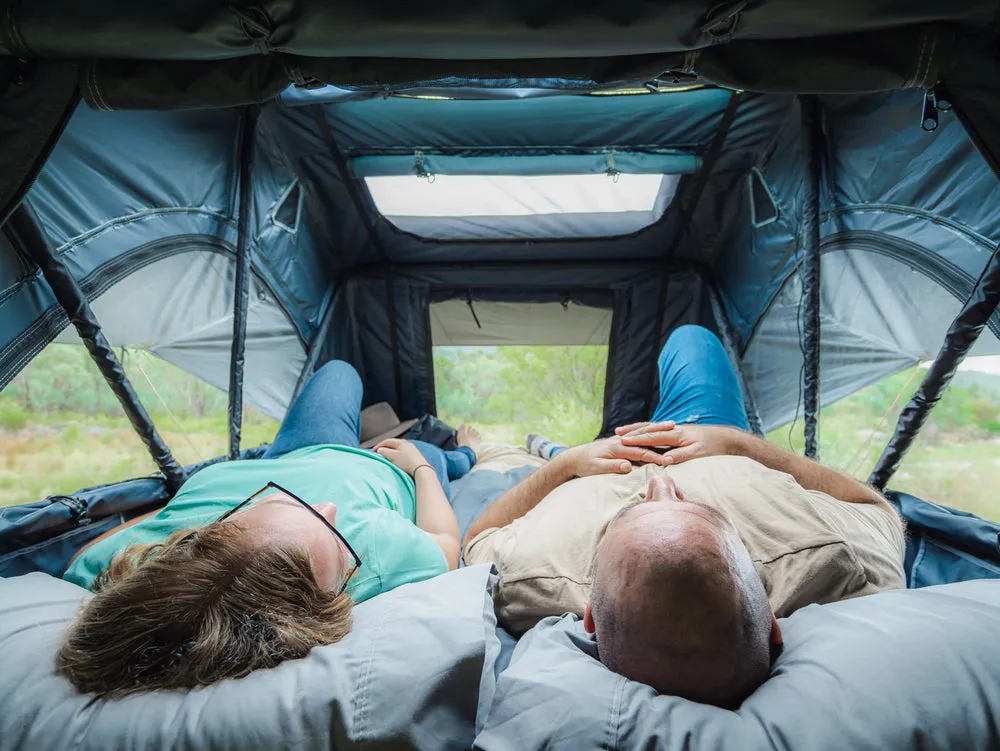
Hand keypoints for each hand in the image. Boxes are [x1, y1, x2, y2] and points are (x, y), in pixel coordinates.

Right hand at [374, 438, 428, 476]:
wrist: (421, 469)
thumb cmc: (406, 462)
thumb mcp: (392, 456)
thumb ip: (384, 452)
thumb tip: (380, 450)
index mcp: (401, 442)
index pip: (387, 441)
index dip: (379, 445)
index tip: (373, 451)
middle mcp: (407, 444)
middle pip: (393, 444)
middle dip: (385, 448)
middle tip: (379, 453)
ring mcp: (412, 450)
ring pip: (398, 449)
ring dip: (391, 452)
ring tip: (387, 457)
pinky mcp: (415, 456)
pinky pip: (403, 454)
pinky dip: (397, 456)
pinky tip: (396, 461)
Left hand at [557, 437, 670, 478]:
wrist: (573, 458)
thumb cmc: (584, 464)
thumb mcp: (595, 468)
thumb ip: (612, 466)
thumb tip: (628, 466)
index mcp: (617, 448)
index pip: (640, 452)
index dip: (654, 457)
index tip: (667, 461)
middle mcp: (620, 442)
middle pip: (645, 440)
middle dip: (662, 440)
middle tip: (678, 439)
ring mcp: (620, 441)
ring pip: (642, 435)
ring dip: (658, 432)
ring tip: (673, 427)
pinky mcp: (620, 443)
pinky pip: (638, 437)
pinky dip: (649, 435)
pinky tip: (657, 435)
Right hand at [615, 421, 743, 464]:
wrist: (725, 437)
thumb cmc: (712, 446)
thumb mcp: (698, 453)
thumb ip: (681, 456)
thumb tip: (665, 460)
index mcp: (676, 435)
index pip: (652, 437)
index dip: (637, 439)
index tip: (622, 441)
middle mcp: (673, 429)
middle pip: (648, 429)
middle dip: (632, 431)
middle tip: (616, 434)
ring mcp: (674, 429)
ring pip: (650, 427)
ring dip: (636, 429)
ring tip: (621, 431)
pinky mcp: (677, 431)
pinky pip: (656, 429)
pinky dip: (645, 430)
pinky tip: (640, 433)